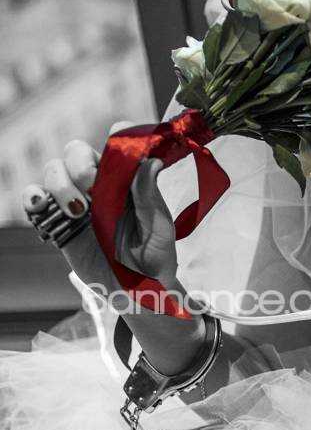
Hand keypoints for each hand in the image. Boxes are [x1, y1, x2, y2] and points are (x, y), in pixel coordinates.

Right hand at [21, 125, 179, 294]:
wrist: (136, 291)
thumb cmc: (154, 258)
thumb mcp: (158, 230)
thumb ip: (149, 198)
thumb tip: (151, 162)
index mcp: (128, 179)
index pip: (118, 143)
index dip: (116, 138)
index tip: (117, 154)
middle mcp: (100, 184)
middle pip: (77, 152)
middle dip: (80, 164)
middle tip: (92, 189)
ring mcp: (76, 200)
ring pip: (54, 171)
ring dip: (60, 184)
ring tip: (77, 212)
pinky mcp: (58, 221)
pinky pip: (36, 200)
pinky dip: (32, 197)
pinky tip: (40, 205)